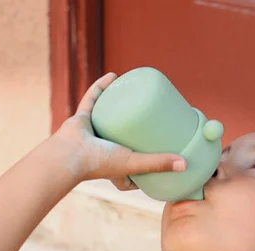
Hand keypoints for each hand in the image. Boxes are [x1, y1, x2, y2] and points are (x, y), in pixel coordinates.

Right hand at [54, 72, 185, 189]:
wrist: (68, 154)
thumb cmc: (100, 163)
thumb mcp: (134, 164)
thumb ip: (158, 163)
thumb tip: (185, 165)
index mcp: (114, 166)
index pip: (132, 169)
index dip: (144, 164)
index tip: (158, 156)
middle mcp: (103, 151)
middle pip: (122, 140)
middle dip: (134, 133)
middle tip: (153, 123)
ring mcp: (93, 133)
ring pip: (109, 118)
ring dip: (121, 108)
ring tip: (137, 98)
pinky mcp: (82, 118)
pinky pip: (94, 99)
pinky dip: (102, 88)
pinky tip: (115, 77)